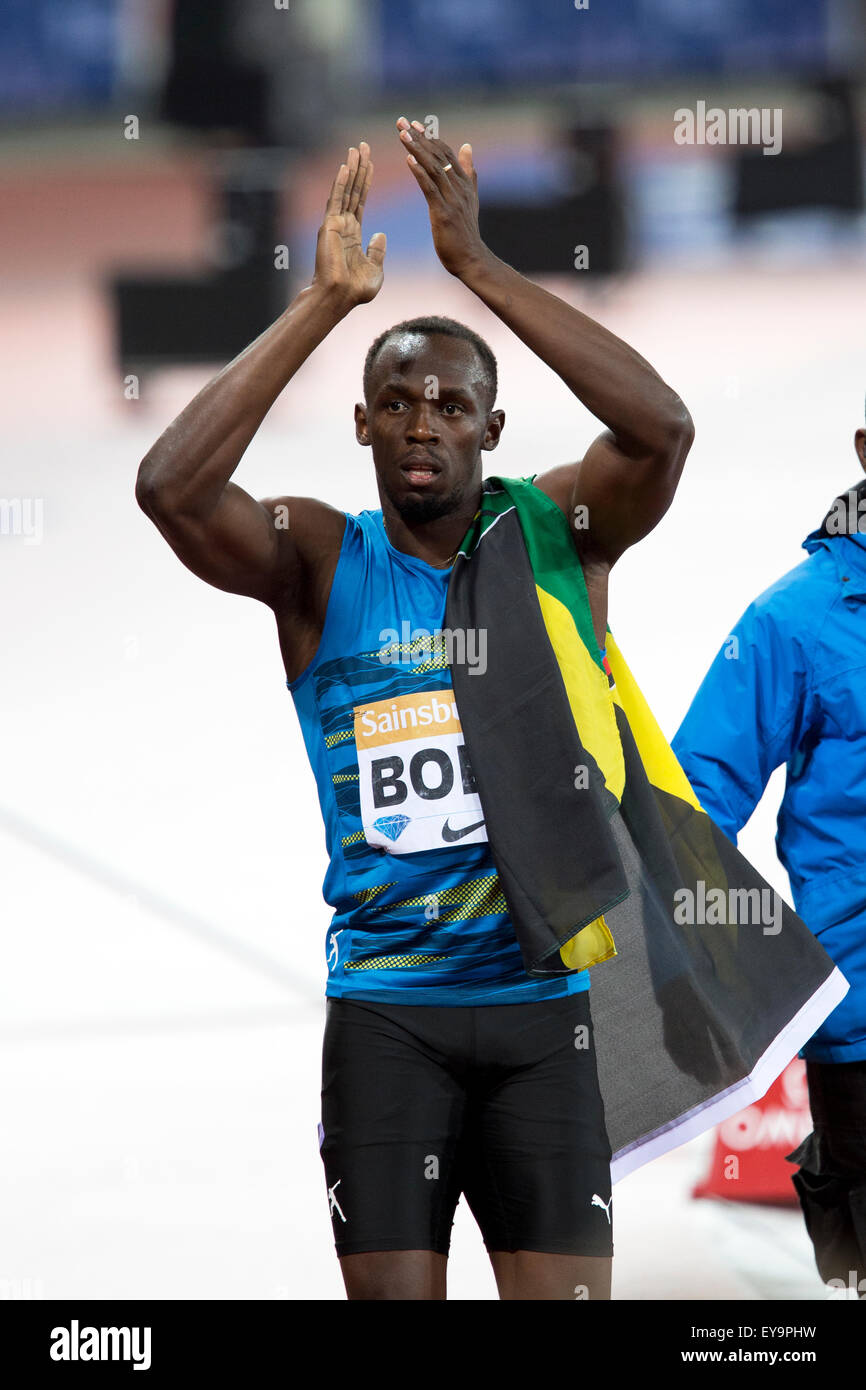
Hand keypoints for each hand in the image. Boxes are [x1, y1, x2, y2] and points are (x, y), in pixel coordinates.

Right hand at [312, 143, 385, 306]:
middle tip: (363, 146)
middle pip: (353, 190)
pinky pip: (336, 199)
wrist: (340, 297)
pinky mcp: (330, 226)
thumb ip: (377, 251)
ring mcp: (335, 224)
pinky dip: (341, 182)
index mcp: (353, 234)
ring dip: (351, 169)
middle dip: (359, 168)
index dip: (366, 182)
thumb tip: (380, 235)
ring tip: (356, 149)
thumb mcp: (375, 269)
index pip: (361, 201)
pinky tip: (346, 166)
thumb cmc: (356, 290)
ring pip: (345, 190)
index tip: (371, 164)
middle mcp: (343, 225)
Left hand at [396, 117, 488, 277]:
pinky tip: (408, 160)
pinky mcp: (444, 213)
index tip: (414, 124)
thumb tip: (467, 146)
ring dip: (416, 149)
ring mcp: (452, 199)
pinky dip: (419, 172)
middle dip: (419, 137)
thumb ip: (468, 172)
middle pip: (437, 155)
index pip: (445, 152)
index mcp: (463, 182)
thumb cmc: (466, 233)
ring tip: (402, 134)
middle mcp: (459, 187)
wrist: (471, 259)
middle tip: (401, 122)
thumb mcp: (470, 198)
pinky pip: (430, 188)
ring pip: (433, 168)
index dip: (429, 137)